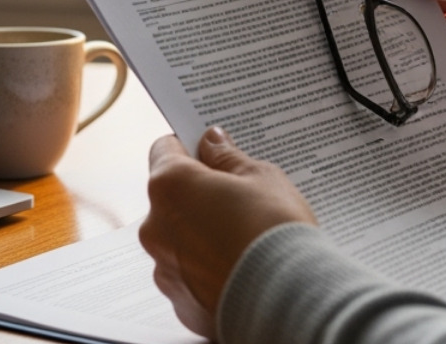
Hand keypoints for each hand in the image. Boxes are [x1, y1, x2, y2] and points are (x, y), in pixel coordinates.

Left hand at [139, 127, 316, 337]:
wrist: (290, 298)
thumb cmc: (275, 229)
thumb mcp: (261, 177)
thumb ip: (228, 158)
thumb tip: (212, 142)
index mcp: (170, 186)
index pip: (165, 150)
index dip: (190, 147)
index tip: (212, 151)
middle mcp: (156, 227)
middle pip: (171, 198)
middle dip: (199, 194)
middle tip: (240, 197)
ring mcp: (165, 269)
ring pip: (180, 239)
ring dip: (202, 233)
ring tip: (245, 237)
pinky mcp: (180, 302)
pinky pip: (190, 275)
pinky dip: (209, 269)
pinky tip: (241, 266)